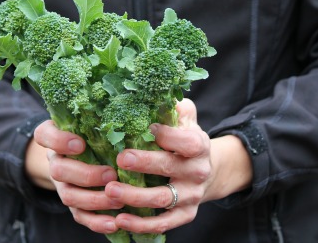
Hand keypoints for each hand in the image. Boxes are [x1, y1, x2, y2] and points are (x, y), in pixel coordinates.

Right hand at [33, 120, 122, 233]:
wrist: (88, 153)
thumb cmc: (96, 132)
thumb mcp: (96, 121)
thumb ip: (105, 119)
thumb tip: (142, 121)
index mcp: (56, 135)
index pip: (44, 135)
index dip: (58, 141)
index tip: (80, 144)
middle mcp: (55, 160)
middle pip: (58, 170)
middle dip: (85, 174)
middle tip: (110, 174)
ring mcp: (62, 184)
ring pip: (69, 196)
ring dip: (94, 200)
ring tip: (118, 199)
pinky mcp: (73, 203)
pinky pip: (79, 216)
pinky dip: (96, 222)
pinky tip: (114, 223)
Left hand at [103, 99, 251, 233]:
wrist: (207, 172)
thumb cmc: (186, 141)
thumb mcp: (186, 121)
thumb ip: (175, 107)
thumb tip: (155, 91)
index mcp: (198, 145)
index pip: (186, 140)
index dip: (168, 135)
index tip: (147, 128)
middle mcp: (197, 171)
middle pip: (170, 168)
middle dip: (145, 164)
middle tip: (120, 158)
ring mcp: (191, 196)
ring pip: (163, 199)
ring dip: (135, 197)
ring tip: (110, 191)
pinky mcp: (184, 215)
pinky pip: (163, 224)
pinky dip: (141, 225)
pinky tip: (119, 219)